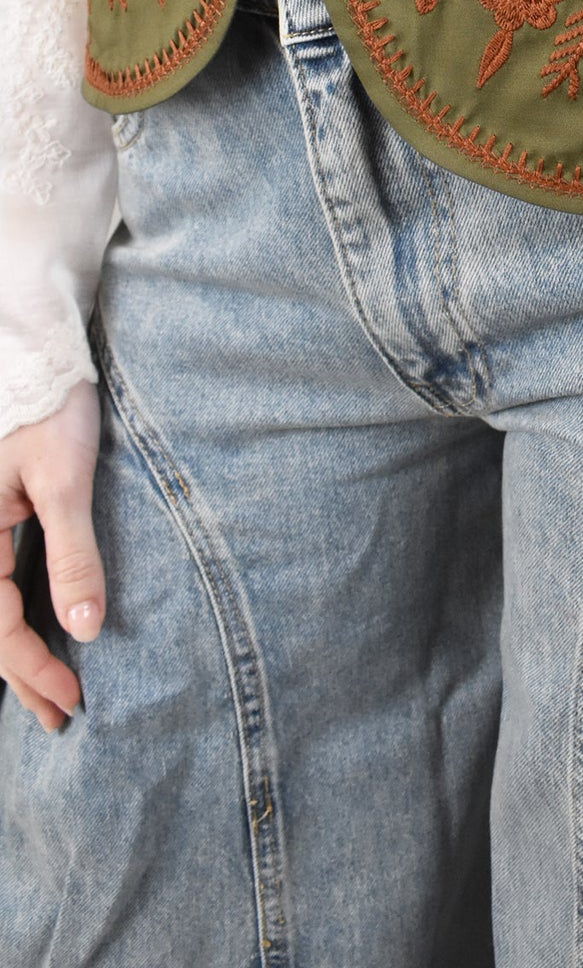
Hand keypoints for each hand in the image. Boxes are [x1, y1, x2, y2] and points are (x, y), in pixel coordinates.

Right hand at [0, 380, 104, 732]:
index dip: (31, 668)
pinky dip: (17, 613)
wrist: (36, 346)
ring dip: (16, 651)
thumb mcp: (64, 478)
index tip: (72, 699)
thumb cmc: (48, 402)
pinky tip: (42, 631)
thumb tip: (86, 629)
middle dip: (20, 674)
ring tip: (50, 693)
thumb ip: (72, 554)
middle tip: (59, 718)